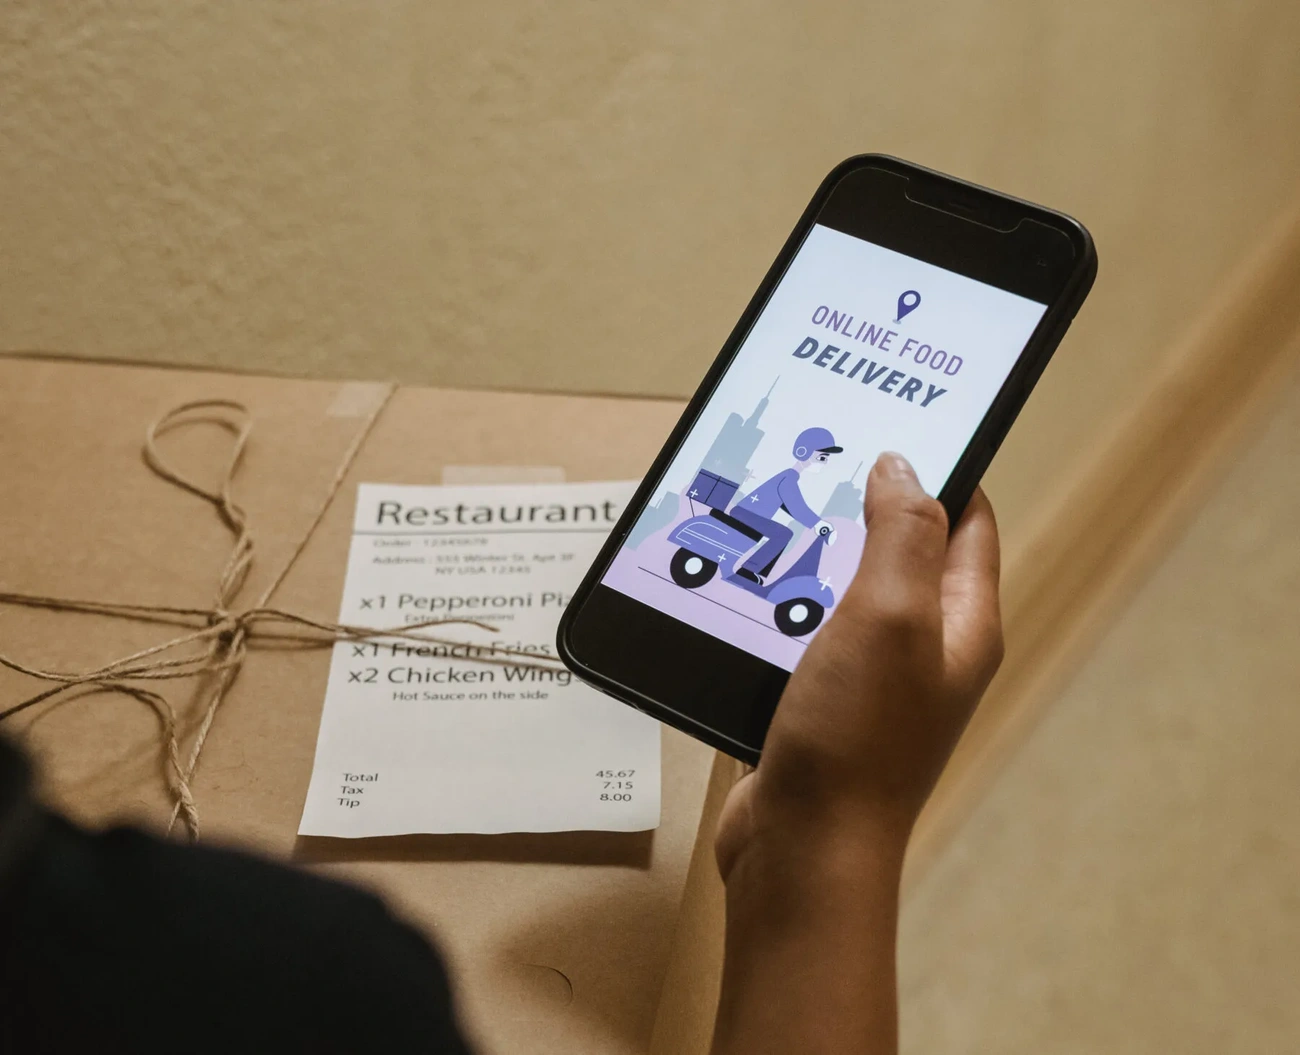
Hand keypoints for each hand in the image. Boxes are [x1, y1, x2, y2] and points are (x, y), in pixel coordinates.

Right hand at [709, 452, 1002, 1054]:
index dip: (940, 467)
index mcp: (963, 623)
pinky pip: (801, 633)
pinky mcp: (820, 702)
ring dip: (806, 556)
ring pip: (841, 590)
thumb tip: (904, 466)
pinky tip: (736, 589)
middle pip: (901, 550)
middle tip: (809, 462)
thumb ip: (902, 534)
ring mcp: (871, 678)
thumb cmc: (856, 741)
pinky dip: (774, 605)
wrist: (800, 850)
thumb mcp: (888, 616)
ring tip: (764, 518)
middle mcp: (924, 648)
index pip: (968, 522)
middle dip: (858, 505)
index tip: (894, 421)